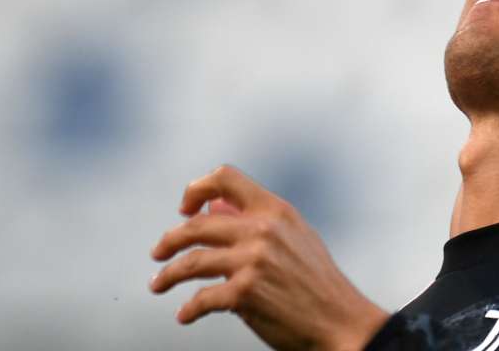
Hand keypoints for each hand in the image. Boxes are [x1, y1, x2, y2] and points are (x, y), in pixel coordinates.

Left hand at [150, 165, 389, 350]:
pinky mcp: (245, 293)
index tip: (185, 209)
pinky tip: (185, 315)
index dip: (197, 189)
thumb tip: (215, 208)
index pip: (225, 179)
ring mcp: (252, 261)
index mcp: (275, 210)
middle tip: (158, 252)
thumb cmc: (318, 282)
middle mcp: (262, 230)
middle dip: (169, 240)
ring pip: (191, 261)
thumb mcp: (296, 237)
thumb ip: (260, 220)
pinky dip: (188, 310)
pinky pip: (201, 299)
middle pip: (197, 225)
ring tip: (158, 284)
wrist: (341, 320)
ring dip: (167, 275)